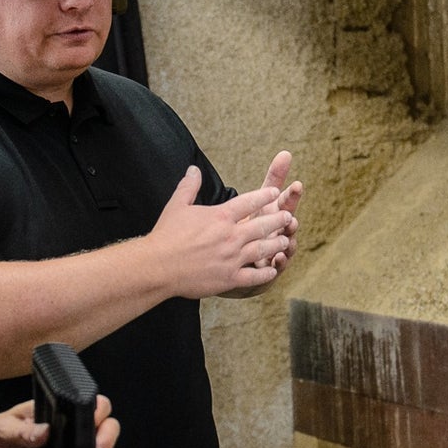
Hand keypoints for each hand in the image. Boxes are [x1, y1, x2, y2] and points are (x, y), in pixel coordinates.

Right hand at [145, 166, 292, 299]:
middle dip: (278, 220)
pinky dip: (265, 273)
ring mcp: (232, 258)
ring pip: (263, 249)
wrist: (158, 266)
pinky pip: (254, 276)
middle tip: (288, 217)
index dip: (264, 196)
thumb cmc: (166, 236)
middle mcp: (231, 236)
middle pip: (262, 225)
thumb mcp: (177, 205)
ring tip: (285, 240)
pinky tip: (272, 270)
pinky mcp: (229, 278)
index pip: (249, 202)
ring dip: (276, 244)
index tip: (275, 193)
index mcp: (220, 216)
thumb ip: (189, 186)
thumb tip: (193, 169)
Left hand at [249, 151, 302, 274]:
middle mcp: (280, 231)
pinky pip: (276, 267)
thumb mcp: (261, 200)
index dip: (291, 194)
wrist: (240, 258)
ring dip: (289, 239)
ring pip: (286, 244)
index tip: (296, 184)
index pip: (285, 200)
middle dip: (291, 217)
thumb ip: (274, 178)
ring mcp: (277, 250)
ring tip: (288, 233)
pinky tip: (278, 258)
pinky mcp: (271, 269)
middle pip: (287, 221)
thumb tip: (286, 152)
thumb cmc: (254, 225)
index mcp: (275, 213)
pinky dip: (279, 263)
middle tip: (292, 216)